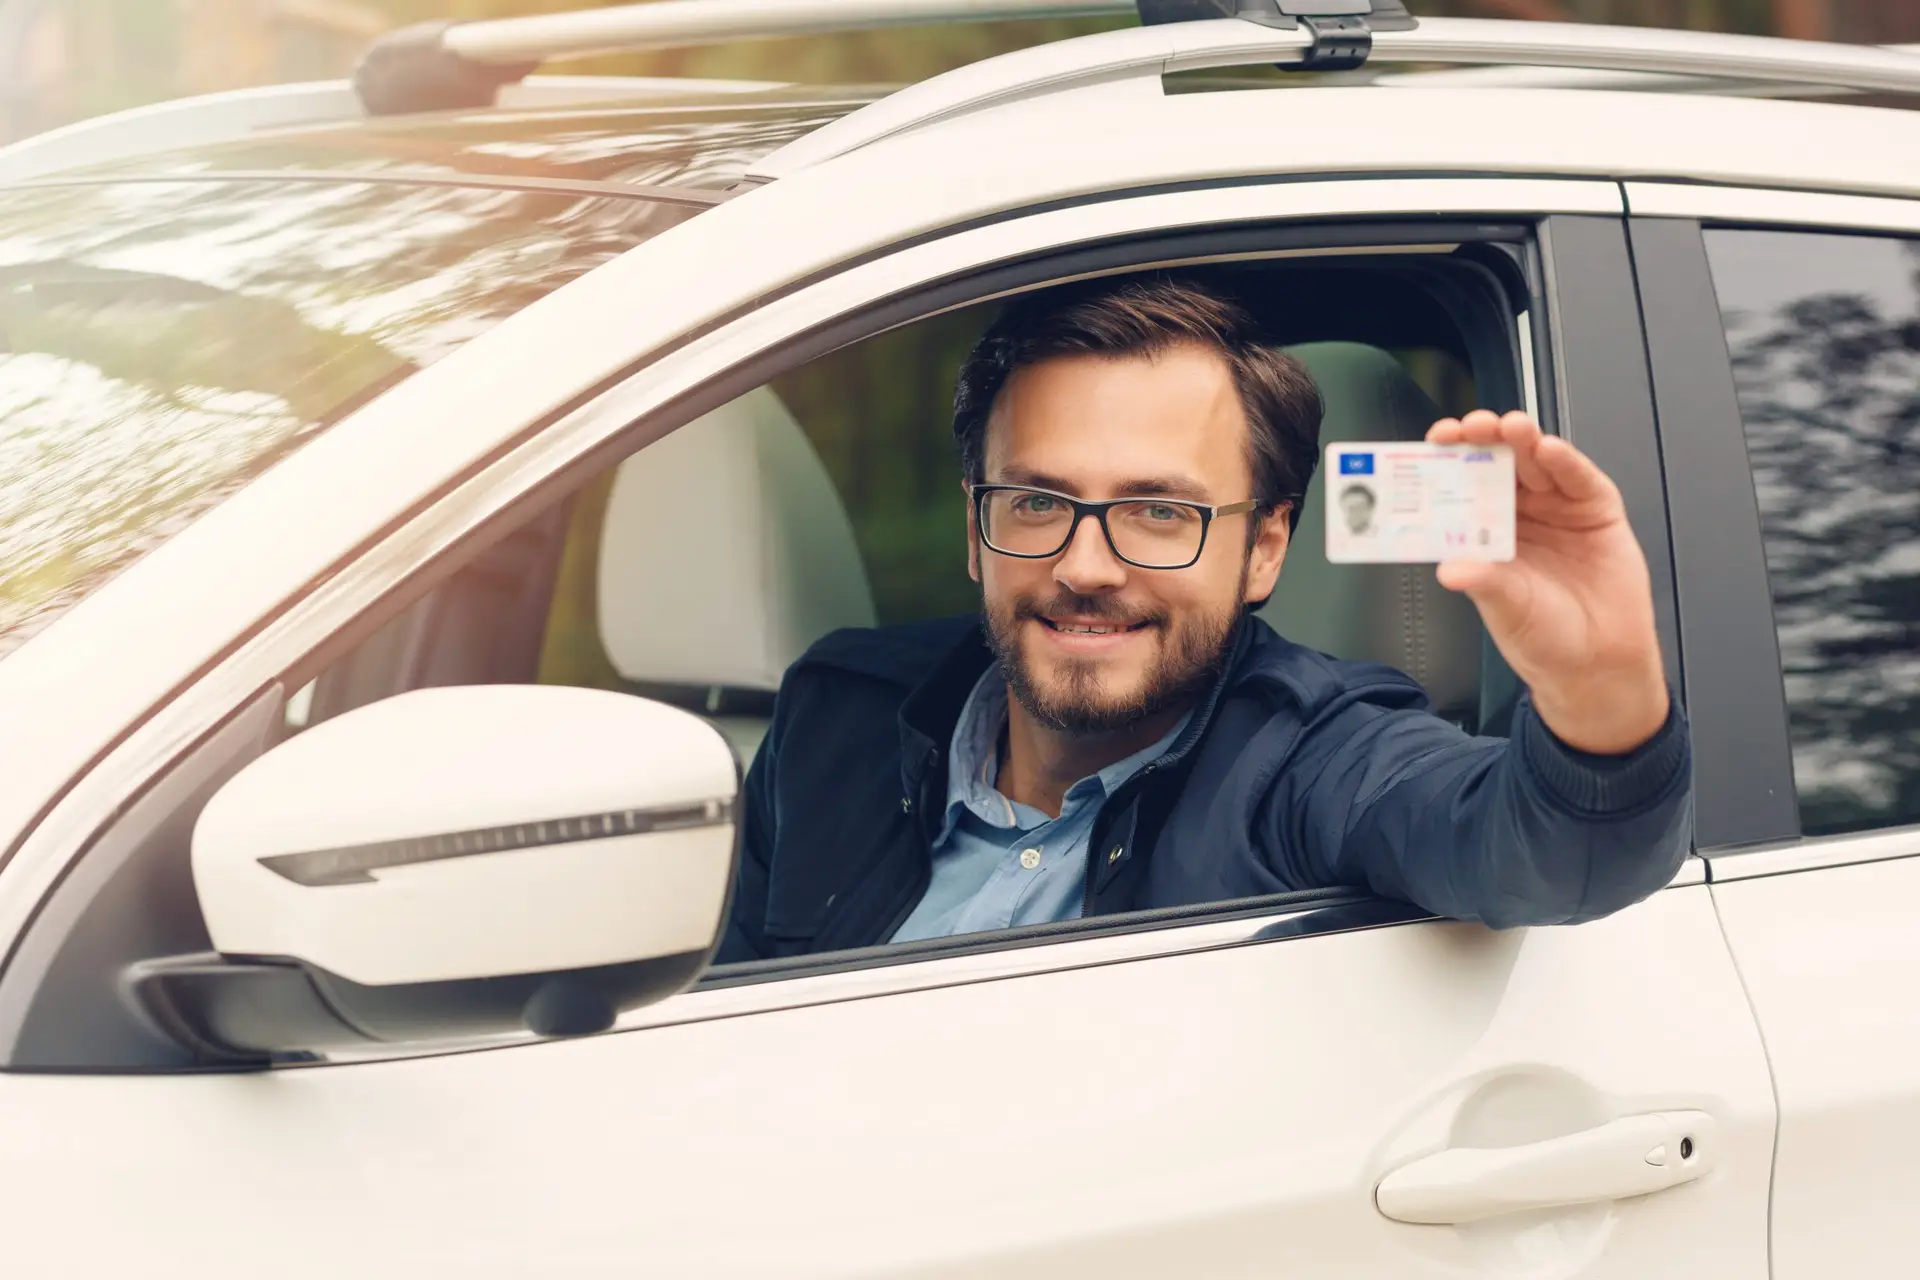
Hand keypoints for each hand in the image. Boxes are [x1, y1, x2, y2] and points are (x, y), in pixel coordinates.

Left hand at [1427, 410, 1669, 755]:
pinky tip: (1550, 450)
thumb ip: (1483, 581)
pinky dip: (1566, 461)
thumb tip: (1448, 569)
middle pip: (1500, 461)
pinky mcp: (1597, 510)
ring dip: (1523, 440)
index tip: (1438, 439)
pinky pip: (1580, 478)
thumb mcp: (1505, 608)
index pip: (1464, 482)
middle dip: (1486, 438)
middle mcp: (1521, 513)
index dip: (1453, 457)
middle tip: (1474, 426)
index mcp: (1488, 530)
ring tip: (1510, 429)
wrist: (1598, 663)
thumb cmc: (1544, 637)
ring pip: (1538, 461)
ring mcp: (1559, 507)